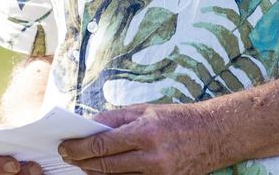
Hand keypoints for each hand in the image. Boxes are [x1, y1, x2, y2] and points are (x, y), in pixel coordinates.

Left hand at [58, 103, 218, 173]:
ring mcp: (158, 174)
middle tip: (67, 157)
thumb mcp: (145, 109)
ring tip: (83, 164)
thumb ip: (116, 117)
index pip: (103, 143)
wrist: (213, 134)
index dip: (80, 147)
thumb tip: (89, 125)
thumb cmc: (177, 118)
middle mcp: (151, 156)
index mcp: (145, 132)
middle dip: (82, 161)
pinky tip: (104, 171)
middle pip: (105, 165)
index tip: (65, 146)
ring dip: (95, 172)